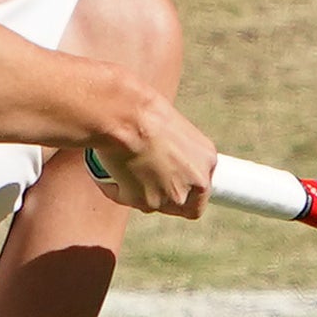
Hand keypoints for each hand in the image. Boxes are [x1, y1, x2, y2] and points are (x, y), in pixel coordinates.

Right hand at [78, 96, 217, 217]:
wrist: (124, 116)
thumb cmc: (145, 112)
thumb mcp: (172, 128)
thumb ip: (175, 153)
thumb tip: (161, 163)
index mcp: (207, 159)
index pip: (203, 190)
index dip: (185, 190)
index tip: (170, 185)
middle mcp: (196, 181)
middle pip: (182, 204)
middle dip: (161, 196)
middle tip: (143, 182)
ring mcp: (173, 194)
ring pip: (153, 204)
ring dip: (137, 193)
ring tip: (123, 169)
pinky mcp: (148, 202)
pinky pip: (128, 200)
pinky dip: (116, 189)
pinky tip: (109, 173)